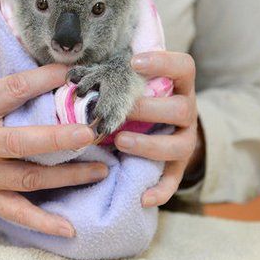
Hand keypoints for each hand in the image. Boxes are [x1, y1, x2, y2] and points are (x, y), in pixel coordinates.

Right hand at [0, 26, 107, 236]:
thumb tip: (7, 12)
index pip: (13, 90)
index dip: (44, 79)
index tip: (76, 70)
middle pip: (21, 142)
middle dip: (59, 137)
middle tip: (94, 130)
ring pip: (27, 178)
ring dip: (67, 177)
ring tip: (102, 169)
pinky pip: (16, 212)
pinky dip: (42, 223)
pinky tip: (71, 229)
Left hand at [114, 51, 203, 206]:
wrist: (165, 124)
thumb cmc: (139, 96)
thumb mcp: (134, 82)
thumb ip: (116, 74)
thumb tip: (71, 73)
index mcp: (179, 85)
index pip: (184, 66)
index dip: (163, 62)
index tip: (133, 62)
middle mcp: (188, 111)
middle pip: (181, 109)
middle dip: (149, 110)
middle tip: (121, 111)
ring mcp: (185, 139)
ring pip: (179, 145)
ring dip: (149, 145)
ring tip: (121, 142)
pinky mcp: (178, 165)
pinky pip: (174, 180)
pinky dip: (160, 190)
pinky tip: (142, 197)